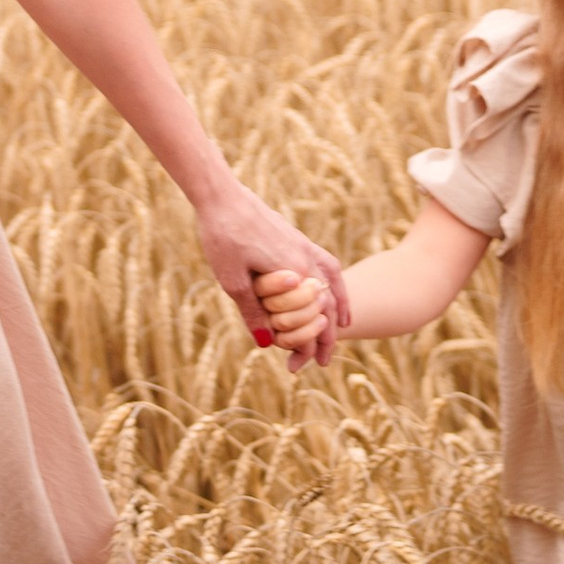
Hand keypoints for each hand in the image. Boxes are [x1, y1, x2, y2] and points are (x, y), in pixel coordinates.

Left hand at [192, 179, 347, 366]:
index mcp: (295, 274)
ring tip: (341, 330)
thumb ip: (252, 311)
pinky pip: (327, 265)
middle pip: (327, 307)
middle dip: (325, 337)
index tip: (296, 367)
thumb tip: (265, 343)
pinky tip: (329, 289)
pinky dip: (334, 282)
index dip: (306, 347)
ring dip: (337, 311)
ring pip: (332, 286)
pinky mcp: (298, 238)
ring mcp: (306, 248)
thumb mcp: (232, 280)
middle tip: (320, 362)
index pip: (311, 321)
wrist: (222, 196)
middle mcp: (307, 261)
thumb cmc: (223, 237)